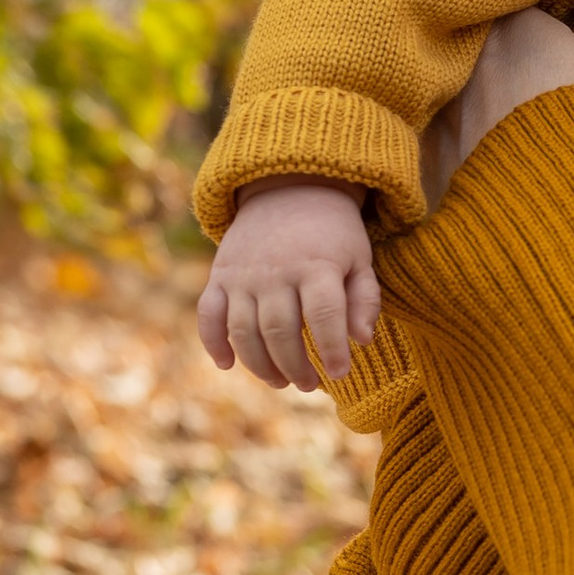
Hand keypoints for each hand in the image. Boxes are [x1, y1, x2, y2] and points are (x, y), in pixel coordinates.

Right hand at [198, 180, 380, 389]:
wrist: (289, 190)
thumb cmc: (333, 234)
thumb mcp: (360, 259)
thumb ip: (365, 300)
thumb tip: (362, 342)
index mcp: (318, 266)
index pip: (325, 316)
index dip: (332, 350)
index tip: (340, 374)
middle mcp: (277, 271)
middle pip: (281, 331)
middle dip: (295, 367)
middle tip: (309, 385)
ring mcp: (244, 274)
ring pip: (244, 331)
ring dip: (260, 365)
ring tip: (280, 381)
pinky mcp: (220, 275)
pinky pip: (209, 314)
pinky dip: (213, 342)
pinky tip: (227, 364)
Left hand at [421, 0, 573, 209]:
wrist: (550, 233)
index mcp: (494, 22)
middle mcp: (448, 58)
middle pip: (458, 29)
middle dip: (472, 29)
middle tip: (503, 42)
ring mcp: (428, 111)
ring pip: (437, 75)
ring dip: (453, 76)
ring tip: (477, 89)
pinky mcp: (418, 163)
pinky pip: (419, 126)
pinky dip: (435, 126)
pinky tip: (457, 139)